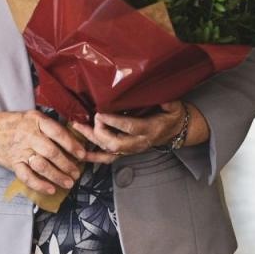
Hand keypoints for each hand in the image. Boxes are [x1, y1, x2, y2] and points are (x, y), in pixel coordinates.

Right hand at [0, 110, 90, 196]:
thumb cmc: (16, 124)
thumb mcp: (32, 117)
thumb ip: (50, 126)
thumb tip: (74, 140)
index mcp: (36, 121)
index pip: (57, 133)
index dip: (72, 145)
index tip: (82, 155)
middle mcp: (28, 135)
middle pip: (52, 152)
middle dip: (67, 164)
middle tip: (77, 173)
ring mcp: (20, 150)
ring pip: (42, 166)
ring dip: (57, 176)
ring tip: (68, 183)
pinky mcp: (14, 163)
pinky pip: (27, 176)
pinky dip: (39, 185)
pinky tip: (51, 189)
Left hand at [72, 102, 204, 158]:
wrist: (176, 131)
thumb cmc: (172, 116)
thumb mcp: (174, 107)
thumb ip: (167, 101)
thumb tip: (158, 94)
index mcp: (150, 129)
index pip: (129, 127)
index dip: (113, 121)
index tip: (100, 113)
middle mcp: (139, 142)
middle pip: (115, 143)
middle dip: (100, 131)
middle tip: (92, 117)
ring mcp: (132, 149)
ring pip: (109, 150)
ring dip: (91, 139)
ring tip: (77, 126)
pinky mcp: (126, 152)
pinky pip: (109, 158)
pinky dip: (94, 157)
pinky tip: (82, 154)